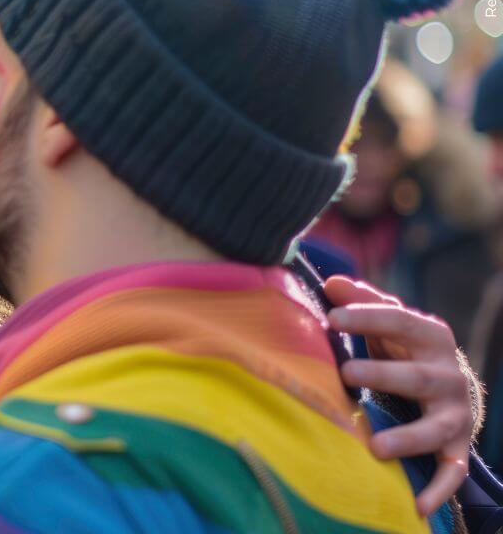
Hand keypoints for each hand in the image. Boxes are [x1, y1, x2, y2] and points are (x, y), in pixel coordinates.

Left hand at [323, 276, 470, 516]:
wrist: (455, 390)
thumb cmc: (407, 349)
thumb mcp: (390, 322)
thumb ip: (364, 302)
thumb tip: (332, 282)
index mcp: (430, 336)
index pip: (399, 320)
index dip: (367, 317)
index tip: (332, 318)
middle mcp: (446, 374)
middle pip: (417, 375)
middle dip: (384, 373)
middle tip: (347, 372)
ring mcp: (454, 413)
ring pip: (435, 427)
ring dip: (407, 438)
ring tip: (375, 448)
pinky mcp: (457, 445)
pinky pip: (452, 471)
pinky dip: (438, 490)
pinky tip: (417, 507)